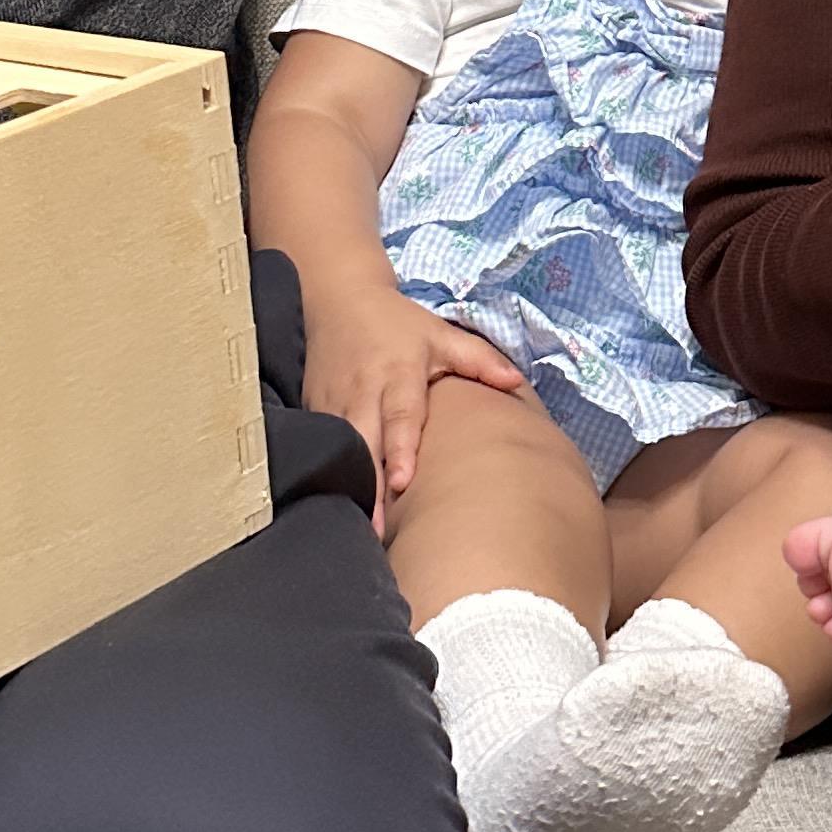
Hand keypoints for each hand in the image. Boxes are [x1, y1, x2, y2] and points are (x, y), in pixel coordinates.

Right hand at [304, 293, 526, 512]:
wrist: (338, 300)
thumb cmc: (398, 324)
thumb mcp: (439, 334)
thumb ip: (478, 360)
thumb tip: (517, 382)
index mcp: (397, 373)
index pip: (401, 415)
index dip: (401, 449)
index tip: (404, 483)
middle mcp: (363, 391)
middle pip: (365, 444)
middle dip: (370, 486)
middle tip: (377, 530)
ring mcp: (333, 403)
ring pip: (340, 450)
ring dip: (348, 487)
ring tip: (361, 531)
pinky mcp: (314, 409)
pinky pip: (322, 446)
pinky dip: (329, 473)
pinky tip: (335, 505)